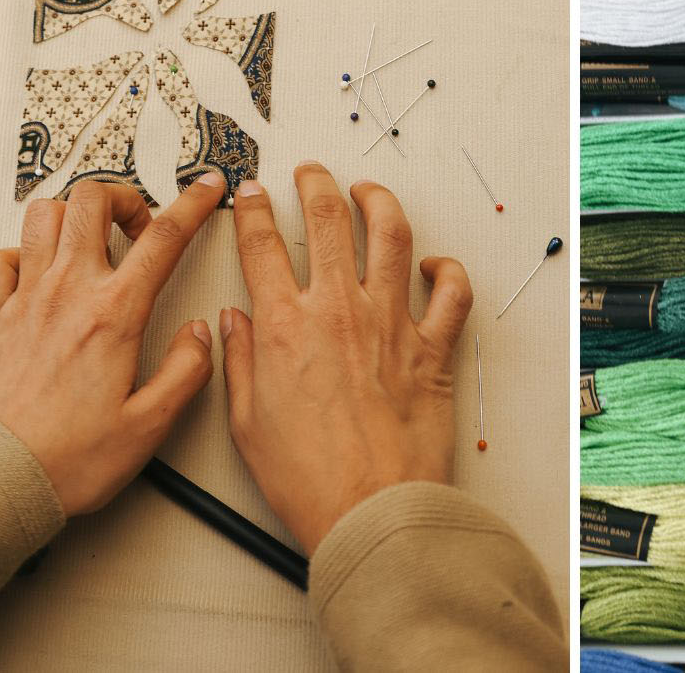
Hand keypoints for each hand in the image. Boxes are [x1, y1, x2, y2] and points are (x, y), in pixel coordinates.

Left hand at [0, 175, 225, 514]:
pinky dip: (19, 253)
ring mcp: (26, 299)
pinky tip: (38, 272)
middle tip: (142, 224)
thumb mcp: (151, 425)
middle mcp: (68, 293)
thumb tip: (202, 336)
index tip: (206, 189)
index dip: (193, 203)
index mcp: (114, 315)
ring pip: (43, 215)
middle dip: (126, 197)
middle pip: (93, 201)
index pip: (164, 237)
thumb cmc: (67, 458)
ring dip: (74, 214)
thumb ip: (187, 372)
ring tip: (95, 237)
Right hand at [221, 162, 473, 553]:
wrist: (370, 511)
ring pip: (391, 235)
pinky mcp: (432, 348)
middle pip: (327, 220)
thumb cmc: (309, 479)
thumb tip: (233, 322)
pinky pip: (452, 292)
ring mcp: (391, 323)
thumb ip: (240, 362)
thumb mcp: (248, 423)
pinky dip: (447, 270)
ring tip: (369, 192)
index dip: (252, 209)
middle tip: (311, 173)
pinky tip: (434, 264)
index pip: (261, 245)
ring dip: (379, 202)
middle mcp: (338, 312)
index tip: (251, 193)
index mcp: (285, 328)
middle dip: (316, 184)